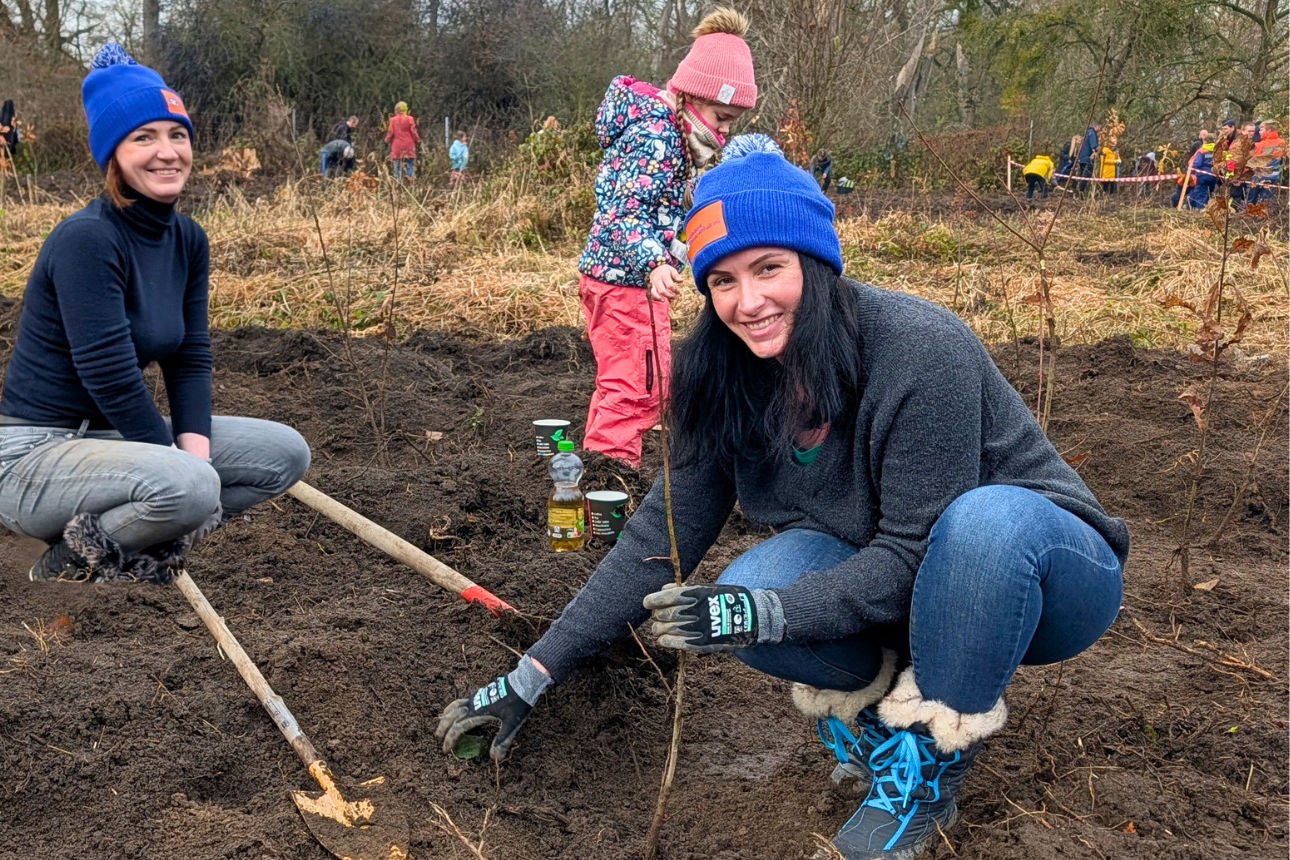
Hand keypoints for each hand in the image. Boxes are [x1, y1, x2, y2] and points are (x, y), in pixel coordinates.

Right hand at [437, 676, 531, 761]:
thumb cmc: (518, 703)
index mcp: (478, 713)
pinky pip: (463, 699)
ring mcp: (477, 696)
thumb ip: (502, 741)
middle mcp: (474, 704)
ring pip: (456, 704)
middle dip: (443, 726)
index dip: (450, 739)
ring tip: (443, 719)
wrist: (524, 682)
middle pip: (452, 715)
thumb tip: (494, 758)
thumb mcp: (512, 724)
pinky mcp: (482, 691)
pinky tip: (460, 708)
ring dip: (447, 714)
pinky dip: (455, 705)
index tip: (445, 749)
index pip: (457, 728)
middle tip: (438, 736)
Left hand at [643, 584, 783, 653]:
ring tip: (658, 630)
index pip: (666, 597)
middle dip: (657, 616)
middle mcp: (697, 610)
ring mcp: (699, 628)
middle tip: (656, 617)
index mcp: (697, 594)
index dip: (653, 600)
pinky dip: (667, 642)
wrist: (750, 617)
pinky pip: (678, 644)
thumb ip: (684, 589)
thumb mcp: (707, 588)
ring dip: (659, 630)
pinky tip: (663, 640)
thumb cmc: (726, 599)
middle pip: (665, 615)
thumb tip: (662, 589)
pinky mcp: (703, 643)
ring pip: (668, 630)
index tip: (646, 603)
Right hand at [647, 264, 680, 301]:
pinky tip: (659, 299)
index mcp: (663, 275)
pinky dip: (654, 297)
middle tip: (674, 297)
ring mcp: (652, 284)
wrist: (654, 267)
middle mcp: (657, 280)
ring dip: (659, 298)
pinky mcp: (649, 286)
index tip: (679, 292)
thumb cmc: (664, 270)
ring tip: (664, 300)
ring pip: (654, 293)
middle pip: (662, 291)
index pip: (670, 285)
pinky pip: (650, 294)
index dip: (675, 290)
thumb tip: (681, 280)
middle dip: (668, 296)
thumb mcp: (671, 269)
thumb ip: (676, 275)